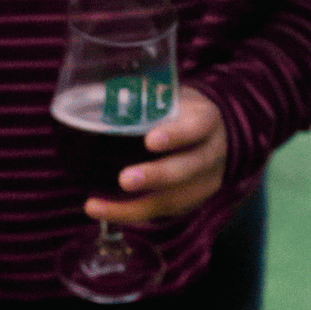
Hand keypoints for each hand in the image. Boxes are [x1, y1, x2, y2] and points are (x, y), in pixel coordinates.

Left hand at [88, 88, 226, 224]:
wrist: (215, 134)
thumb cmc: (181, 112)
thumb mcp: (173, 96)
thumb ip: (145, 97)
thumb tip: (100, 97)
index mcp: (206, 120)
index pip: (196, 127)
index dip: (175, 135)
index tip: (150, 140)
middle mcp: (211, 154)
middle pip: (187, 169)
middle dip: (155, 176)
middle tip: (124, 180)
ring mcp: (204, 182)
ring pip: (174, 200)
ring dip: (133, 207)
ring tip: (96, 206)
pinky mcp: (192, 202)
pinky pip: (163, 213)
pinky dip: (131, 213)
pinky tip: (104, 211)